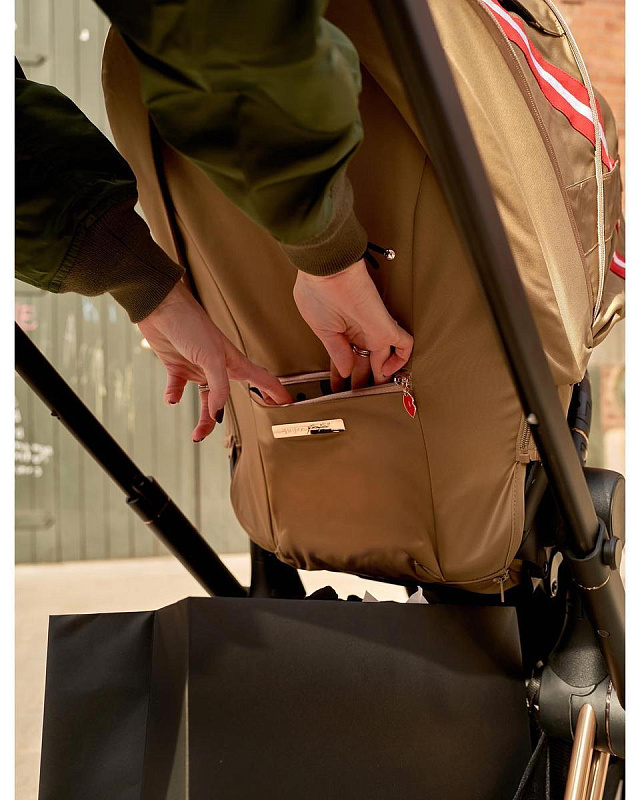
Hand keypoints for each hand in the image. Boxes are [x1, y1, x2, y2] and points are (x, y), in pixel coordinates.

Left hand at [139, 281, 290, 440]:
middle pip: (226, 397)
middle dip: (224, 415)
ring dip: (201, 416)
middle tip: (223, 430)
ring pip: (203, 398)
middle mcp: (217, 367)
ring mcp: (197, 367)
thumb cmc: (190, 323)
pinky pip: (177, 388)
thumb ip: (219, 387)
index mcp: (233, 361)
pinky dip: (174, 396)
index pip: (261, 379)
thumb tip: (218, 412)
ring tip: (197, 433)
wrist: (160, 308)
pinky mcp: (177, 366)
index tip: (286, 403)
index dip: (275, 392)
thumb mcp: (211, 358)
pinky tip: (172, 399)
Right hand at [293, 259, 412, 389]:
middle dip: (361, 382)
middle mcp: (357, 332)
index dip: (341, 377)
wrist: (327, 271)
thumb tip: (344, 370)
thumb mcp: (321, 329)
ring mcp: (373, 330)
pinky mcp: (385, 326)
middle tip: (359, 400)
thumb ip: (335, 352)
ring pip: (385, 359)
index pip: (344, 360)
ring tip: (379, 396)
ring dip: (382, 378)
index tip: (337, 392)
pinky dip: (401, 360)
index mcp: (339, 331)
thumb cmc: (317, 292)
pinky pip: (403, 345)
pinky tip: (390, 371)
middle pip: (364, 363)